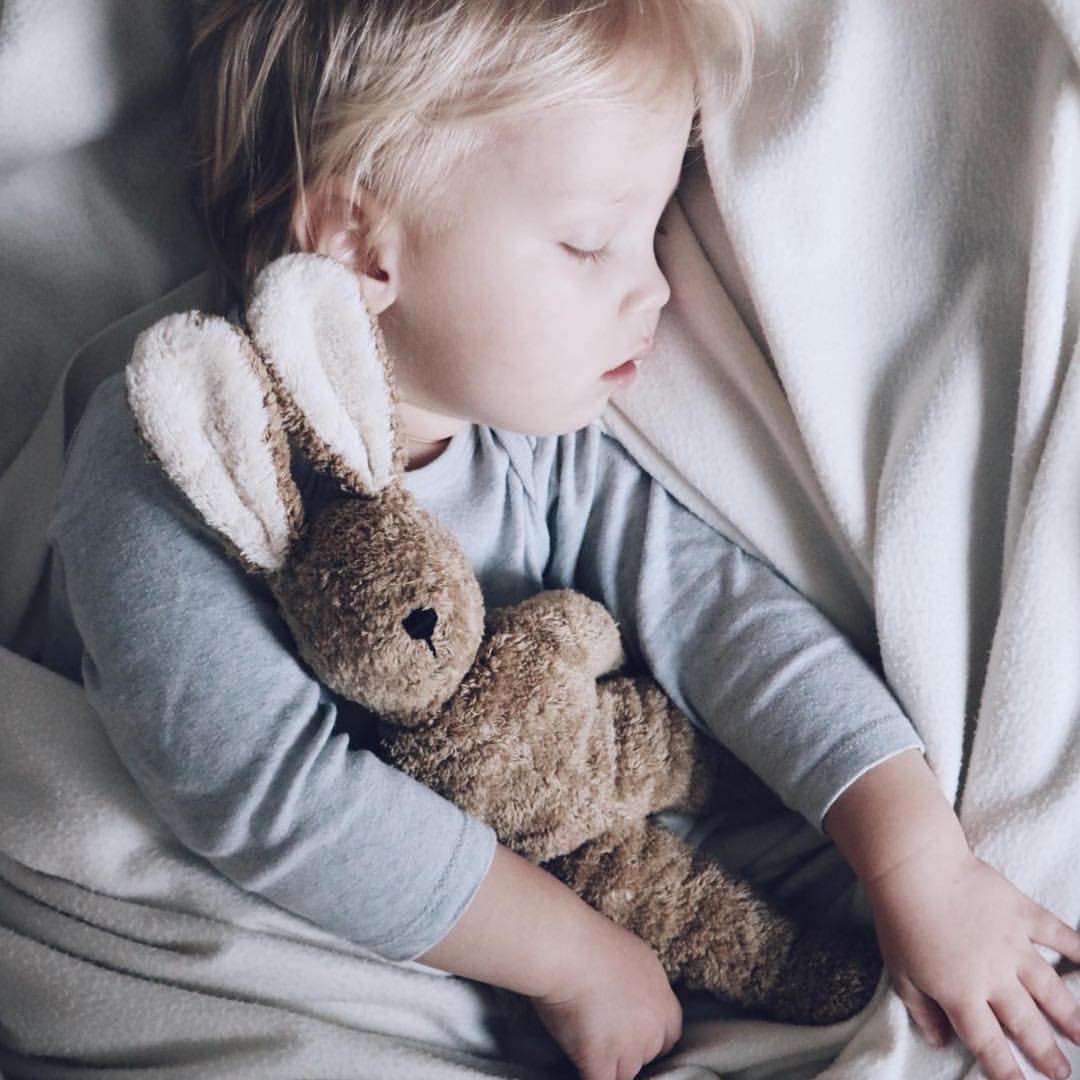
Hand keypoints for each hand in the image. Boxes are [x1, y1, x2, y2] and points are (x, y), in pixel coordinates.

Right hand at [417, 844, 680, 1078]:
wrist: (565, 945)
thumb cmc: (578, 934)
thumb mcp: (619, 947)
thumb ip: (624, 973)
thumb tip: (609, 983)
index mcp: (659, 987)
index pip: (670, 1029)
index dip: (650, 1036)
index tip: (629, 1033)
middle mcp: (653, 1019)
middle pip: (650, 1053)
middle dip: (629, 1053)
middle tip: (599, 1039)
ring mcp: (631, 1045)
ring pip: (626, 1073)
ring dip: (607, 1067)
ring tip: (582, 1049)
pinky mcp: (603, 1060)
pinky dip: (588, 1076)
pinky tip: (576, 1068)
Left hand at [865, 833, 1079, 1079]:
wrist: (915, 869)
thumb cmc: (899, 920)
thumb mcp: (899, 973)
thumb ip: (922, 1010)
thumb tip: (939, 1041)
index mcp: (961, 995)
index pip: (988, 1045)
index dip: (1007, 1072)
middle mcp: (994, 978)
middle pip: (1027, 1025)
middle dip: (1048, 1054)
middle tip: (1062, 1072)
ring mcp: (1013, 946)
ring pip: (1051, 990)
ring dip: (1071, 1017)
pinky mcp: (1022, 915)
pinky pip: (1060, 935)